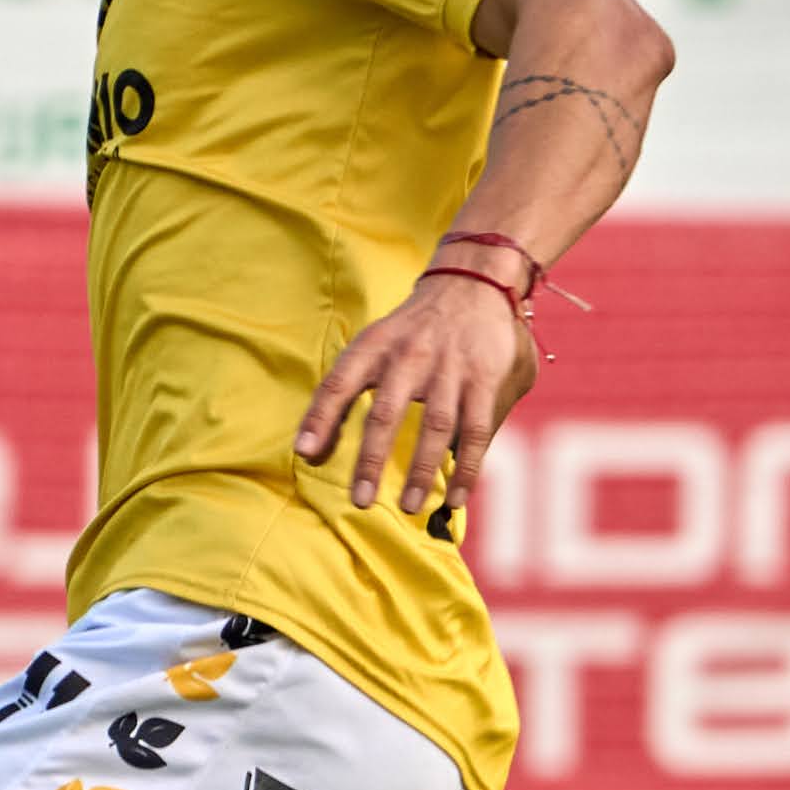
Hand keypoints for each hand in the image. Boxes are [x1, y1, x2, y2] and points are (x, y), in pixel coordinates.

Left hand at [296, 270, 537, 514]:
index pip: (339, 382)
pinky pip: (477, 432)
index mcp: (375, 346)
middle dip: (371, 460)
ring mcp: (451, 369)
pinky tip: (456, 499)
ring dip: (423, 472)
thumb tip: (308, 448)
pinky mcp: (484, 381)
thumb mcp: (377, 340)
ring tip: (409, 507)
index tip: (304, 452)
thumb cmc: (415, 328)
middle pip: (386, 414)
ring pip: (435, 428)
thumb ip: (347, 388)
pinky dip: (467, 468)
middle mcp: (410, 357)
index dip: (319, 417)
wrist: (473, 282)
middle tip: (360, 500)